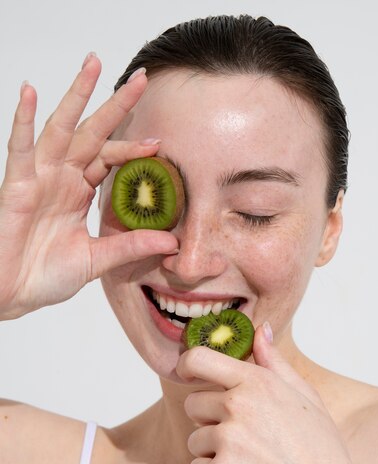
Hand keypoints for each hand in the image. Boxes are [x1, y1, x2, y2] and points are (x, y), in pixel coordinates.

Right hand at [0, 54, 177, 319]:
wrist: (13, 294)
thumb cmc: (46, 275)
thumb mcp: (98, 260)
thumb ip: (131, 246)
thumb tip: (172, 243)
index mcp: (78, 192)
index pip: (109, 159)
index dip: (132, 148)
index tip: (159, 142)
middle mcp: (61, 178)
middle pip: (92, 132)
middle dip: (114, 104)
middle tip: (141, 77)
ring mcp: (39, 177)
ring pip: (60, 128)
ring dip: (76, 96)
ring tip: (93, 64)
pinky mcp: (17, 185)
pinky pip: (19, 148)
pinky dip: (24, 120)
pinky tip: (30, 91)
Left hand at [177, 324, 356, 463]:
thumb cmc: (320, 449)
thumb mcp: (304, 396)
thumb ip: (275, 362)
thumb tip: (259, 329)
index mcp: (256, 382)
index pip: (198, 359)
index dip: (186, 366)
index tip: (188, 375)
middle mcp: (238, 404)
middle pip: (193, 405)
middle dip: (210, 421)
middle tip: (245, 439)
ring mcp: (228, 438)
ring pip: (195, 440)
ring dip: (213, 454)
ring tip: (251, 463)